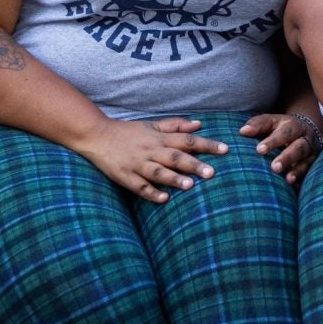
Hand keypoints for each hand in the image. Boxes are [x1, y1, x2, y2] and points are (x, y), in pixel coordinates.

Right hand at [77, 116, 228, 203]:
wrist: (96, 135)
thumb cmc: (127, 132)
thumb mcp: (151, 125)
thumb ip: (175, 125)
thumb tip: (199, 124)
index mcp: (159, 138)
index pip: (188, 140)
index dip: (207, 145)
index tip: (225, 150)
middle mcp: (150, 150)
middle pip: (175, 157)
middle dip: (194, 165)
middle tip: (212, 172)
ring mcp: (137, 164)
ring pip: (158, 172)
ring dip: (173, 179)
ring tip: (190, 185)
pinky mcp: (125, 176)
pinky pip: (139, 186)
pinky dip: (151, 193)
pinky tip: (163, 199)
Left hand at [240, 113, 322, 183]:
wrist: (306, 131)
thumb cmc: (280, 128)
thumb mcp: (271, 122)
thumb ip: (257, 125)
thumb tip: (243, 131)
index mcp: (292, 126)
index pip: (284, 132)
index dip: (272, 141)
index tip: (259, 150)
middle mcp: (304, 139)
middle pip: (298, 147)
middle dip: (286, 158)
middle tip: (274, 167)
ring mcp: (310, 153)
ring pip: (306, 162)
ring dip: (296, 170)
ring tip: (288, 180)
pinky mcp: (312, 165)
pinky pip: (308, 174)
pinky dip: (301, 181)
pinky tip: (294, 187)